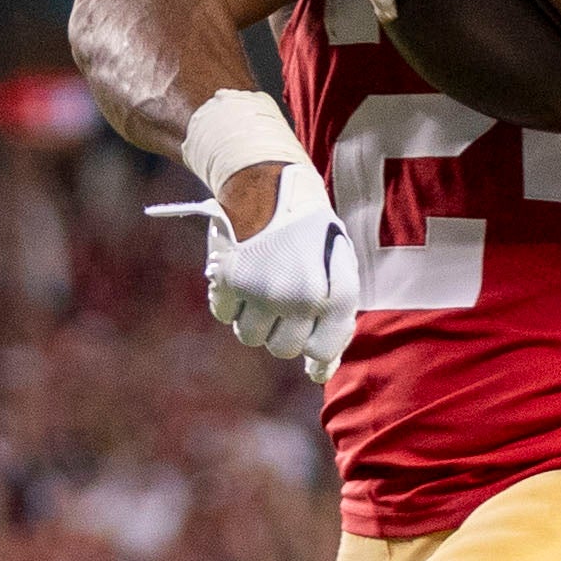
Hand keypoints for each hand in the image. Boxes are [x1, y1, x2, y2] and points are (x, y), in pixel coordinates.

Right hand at [197, 154, 360, 381]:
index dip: (311, 342)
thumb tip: (319, 376)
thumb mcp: (336, 271)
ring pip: (250, 336)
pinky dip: (228, 299)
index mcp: (336, 296)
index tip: (305, 324)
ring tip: (262, 282)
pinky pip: (223, 315)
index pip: (320, 351)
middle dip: (281, 329)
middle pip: (282, 349)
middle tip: (282, 295)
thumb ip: (333, 323)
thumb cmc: (309, 236)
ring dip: (253, 316)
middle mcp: (301, 298)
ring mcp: (263, 292)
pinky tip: (242, 272)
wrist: (270, 183)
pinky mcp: (231, 281)